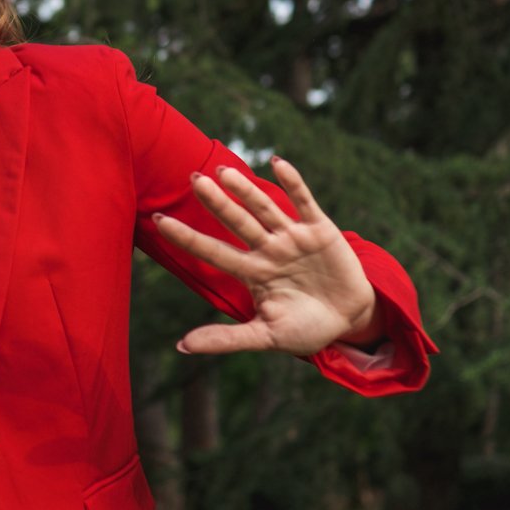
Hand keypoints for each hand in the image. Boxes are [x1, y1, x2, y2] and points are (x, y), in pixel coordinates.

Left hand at [153, 155, 381, 357]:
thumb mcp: (266, 337)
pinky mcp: (320, 229)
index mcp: (252, 272)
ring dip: (246, 189)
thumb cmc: (305, 329)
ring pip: (265, 208)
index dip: (188, 237)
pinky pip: (304, 201)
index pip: (213, 251)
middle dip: (216, 202)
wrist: (350, 320)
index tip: (159, 221)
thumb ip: (227, 339)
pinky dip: (293, 182)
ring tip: (224, 171)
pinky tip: (277, 163)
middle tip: (193, 179)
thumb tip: (181, 346)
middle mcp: (267, 249)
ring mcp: (292, 237)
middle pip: (236, 221)